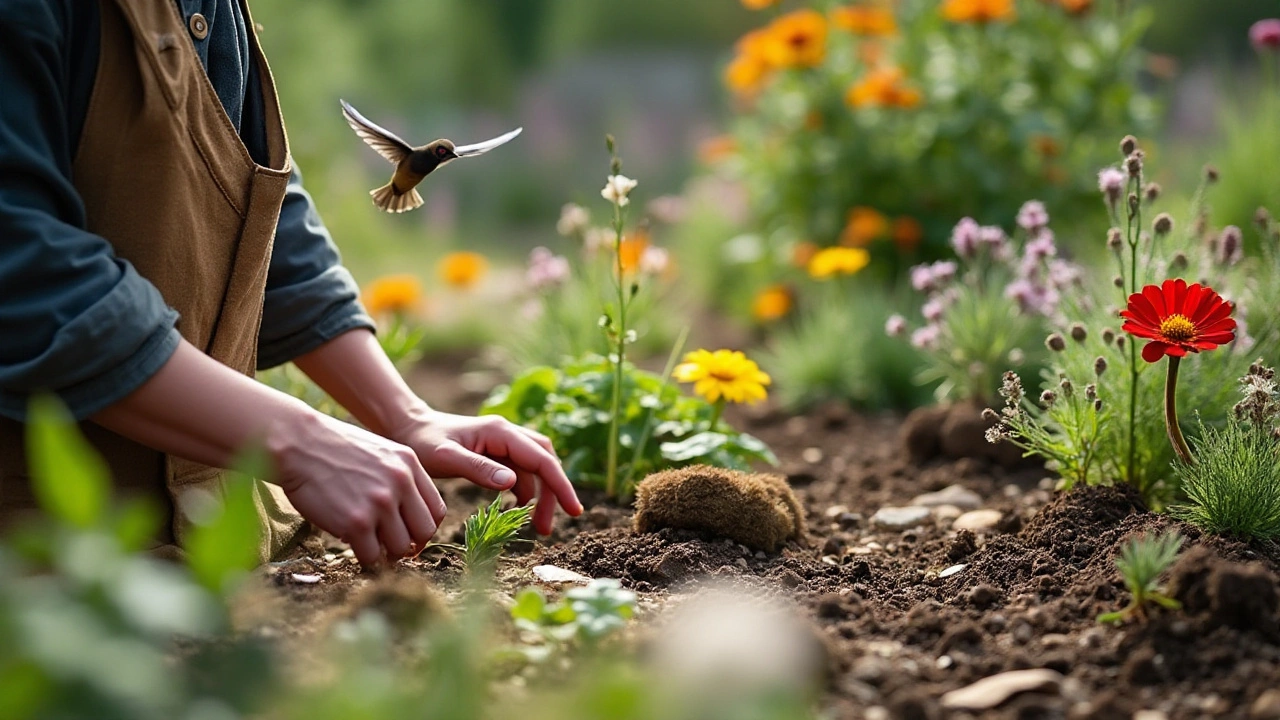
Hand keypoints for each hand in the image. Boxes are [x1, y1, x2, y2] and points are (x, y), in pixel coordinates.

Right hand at [267, 410, 445, 567]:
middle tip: (391, 545)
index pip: (436, 510)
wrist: (297, 443)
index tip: (410, 533)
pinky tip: (352, 544)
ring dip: (386, 552)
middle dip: (410, 544)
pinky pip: (372, 557)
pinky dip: (365, 558)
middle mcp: (400, 483)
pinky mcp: (356, 522)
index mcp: (410, 465)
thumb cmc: (334, 450)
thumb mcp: (381, 453)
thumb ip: (401, 479)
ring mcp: (379, 503)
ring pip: (400, 548)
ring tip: (369, 543)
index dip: (424, 527)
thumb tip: (409, 518)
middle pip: (424, 532)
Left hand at [388, 409, 582, 535]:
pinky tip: (519, 509)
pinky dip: (527, 490)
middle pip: (545, 461)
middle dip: (555, 492)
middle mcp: (508, 434)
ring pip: (536, 467)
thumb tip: (513, 486)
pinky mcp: (497, 452)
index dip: (560, 485)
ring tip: (538, 526)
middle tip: (552, 526)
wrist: (407, 428)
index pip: (541, 459)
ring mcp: (503, 443)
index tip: (573, 511)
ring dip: (541, 495)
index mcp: (501, 432)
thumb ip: (478, 469)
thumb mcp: (446, 458)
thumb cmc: (422, 442)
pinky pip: (522, 471)